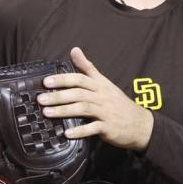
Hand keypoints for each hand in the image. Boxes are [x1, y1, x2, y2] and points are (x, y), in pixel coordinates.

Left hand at [39, 47, 153, 150]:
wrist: (141, 124)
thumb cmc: (119, 103)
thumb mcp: (105, 82)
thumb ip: (88, 67)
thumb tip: (74, 49)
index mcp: (100, 85)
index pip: (80, 78)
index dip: (63, 79)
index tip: (46, 81)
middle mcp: (103, 97)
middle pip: (78, 93)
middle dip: (58, 96)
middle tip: (41, 99)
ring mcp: (106, 112)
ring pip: (83, 108)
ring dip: (64, 111)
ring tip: (47, 113)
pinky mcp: (109, 127)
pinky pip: (93, 128)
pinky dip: (80, 131)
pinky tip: (67, 133)